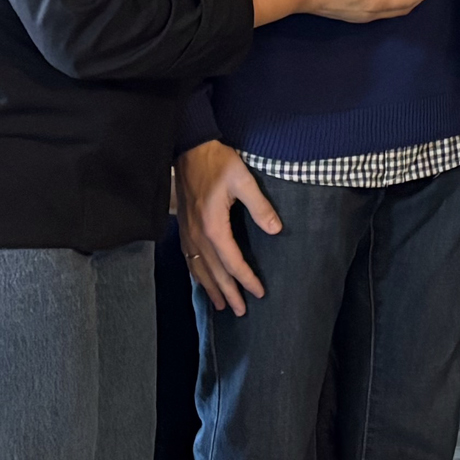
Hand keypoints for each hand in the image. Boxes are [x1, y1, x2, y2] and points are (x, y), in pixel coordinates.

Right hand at [177, 140, 277, 315]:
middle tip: (240, 312)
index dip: (246, 279)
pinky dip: (197, 273)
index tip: (259, 292)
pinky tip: (201, 279)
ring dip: (210, 288)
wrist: (190, 148)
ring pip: (199, 268)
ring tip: (221, 305)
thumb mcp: (243, 180)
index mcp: (213, 226)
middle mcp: (197, 234)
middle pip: (214, 271)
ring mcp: (187, 232)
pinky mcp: (184, 226)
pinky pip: (189, 258)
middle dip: (228, 292)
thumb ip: (260, 206)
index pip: (232, 261)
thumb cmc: (218, 162)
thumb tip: (276, 229)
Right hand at [243, 0, 435, 24]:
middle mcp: (370, 14)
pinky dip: (390, 5)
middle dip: (415, 0)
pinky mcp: (349, 14)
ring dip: (403, 3)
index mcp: (376, 2)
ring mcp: (359, 17)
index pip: (406, 0)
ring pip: (389, 12)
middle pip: (399, 9)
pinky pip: (378, 12)